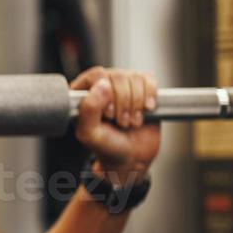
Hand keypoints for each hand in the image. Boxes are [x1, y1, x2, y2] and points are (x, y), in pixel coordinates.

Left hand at [70, 67, 161, 184]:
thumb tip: (102, 85)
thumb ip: (88, 110)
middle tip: (121, 122)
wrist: (132, 157)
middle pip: (118, 76)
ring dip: (136, 104)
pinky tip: (145, 111)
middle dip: (123, 103)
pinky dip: (149, 97)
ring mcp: (122, 85)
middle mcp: (102, 86)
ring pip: (134, 78)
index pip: (96, 75)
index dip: (106, 93)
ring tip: (130, 121)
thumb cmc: (107, 147)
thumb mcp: (90, 134)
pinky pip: (149, 80)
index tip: (108, 114)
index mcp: (83, 94)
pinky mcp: (142, 88)